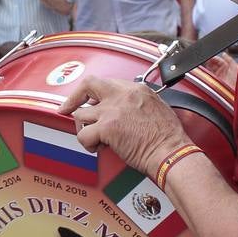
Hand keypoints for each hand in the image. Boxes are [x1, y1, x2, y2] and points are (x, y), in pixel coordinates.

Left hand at [58, 75, 191, 173]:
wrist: (171, 153)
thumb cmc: (168, 138)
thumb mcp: (156, 107)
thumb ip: (137, 103)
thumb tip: (124, 109)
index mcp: (136, 89)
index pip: (107, 83)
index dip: (95, 94)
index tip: (89, 101)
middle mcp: (122, 95)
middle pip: (88, 84)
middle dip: (74, 97)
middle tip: (66, 108)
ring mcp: (112, 110)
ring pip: (81, 114)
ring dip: (84, 128)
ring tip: (96, 139)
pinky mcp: (106, 127)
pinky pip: (83, 135)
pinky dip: (87, 144)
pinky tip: (97, 148)